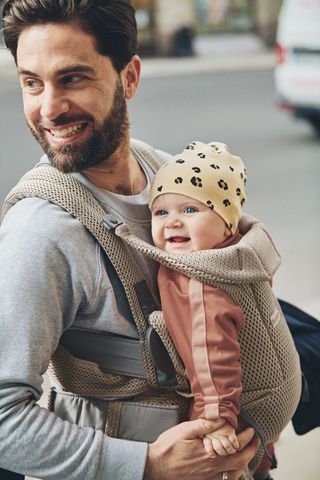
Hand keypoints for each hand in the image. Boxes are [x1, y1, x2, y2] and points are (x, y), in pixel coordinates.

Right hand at [143, 419, 258, 479]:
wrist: (155, 467)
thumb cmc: (168, 447)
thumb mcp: (185, 430)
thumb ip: (204, 424)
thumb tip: (221, 418)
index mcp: (210, 454)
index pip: (235, 446)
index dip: (246, 438)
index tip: (251, 430)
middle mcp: (212, 468)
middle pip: (239, 462)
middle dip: (250, 451)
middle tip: (255, 441)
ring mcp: (208, 478)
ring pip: (233, 474)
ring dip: (243, 464)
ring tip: (246, 455)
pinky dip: (232, 475)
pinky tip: (231, 470)